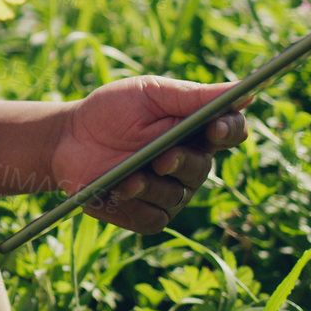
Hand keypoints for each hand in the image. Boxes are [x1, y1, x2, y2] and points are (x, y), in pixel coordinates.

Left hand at [50, 75, 251, 233]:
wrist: (67, 139)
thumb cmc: (110, 110)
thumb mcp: (149, 94)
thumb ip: (192, 96)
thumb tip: (243, 92)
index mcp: (196, 130)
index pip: (230, 131)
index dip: (228, 130)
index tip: (215, 127)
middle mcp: (189, 164)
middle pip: (203, 168)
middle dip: (183, 162)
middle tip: (162, 158)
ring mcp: (169, 192)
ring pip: (176, 196)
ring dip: (151, 186)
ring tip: (127, 178)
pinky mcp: (145, 215)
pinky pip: (152, 218)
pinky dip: (133, 206)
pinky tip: (115, 192)